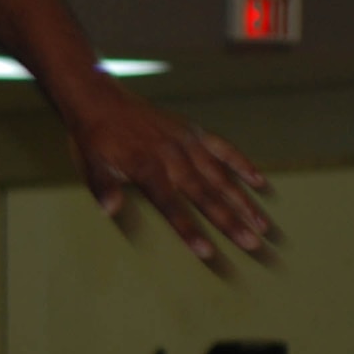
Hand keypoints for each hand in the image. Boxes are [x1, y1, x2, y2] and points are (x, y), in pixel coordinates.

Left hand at [66, 83, 272, 263]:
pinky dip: (242, 164)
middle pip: (205, 195)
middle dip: (230, 221)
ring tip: (263, 225)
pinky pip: (223, 148)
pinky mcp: (193, 131)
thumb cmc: (94, 140)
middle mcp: (172, 156)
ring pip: (221, 176)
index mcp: (146, 169)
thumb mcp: (90, 165)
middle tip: (253, 244)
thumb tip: (108, 211)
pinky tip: (260, 183)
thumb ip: (103, 188)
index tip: (207, 253)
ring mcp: (186, 142)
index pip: (170, 206)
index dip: (189, 230)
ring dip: (243, 201)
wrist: (100, 100)